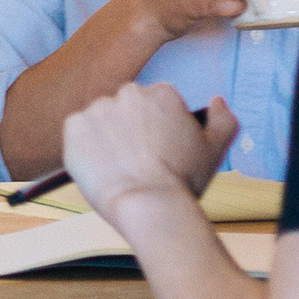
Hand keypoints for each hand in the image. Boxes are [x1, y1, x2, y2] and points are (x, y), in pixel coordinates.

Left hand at [62, 84, 237, 220]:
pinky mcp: (75, 126)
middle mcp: (129, 93)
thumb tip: (216, 101)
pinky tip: (99, 166)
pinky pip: (77, 131)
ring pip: (101, 120)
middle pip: (127, 109)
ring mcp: (99, 108)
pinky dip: (84, 146)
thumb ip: (224, 119)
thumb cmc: (183, 180)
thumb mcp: (216, 149)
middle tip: (137, 160)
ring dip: (106, 137)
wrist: (148, 205)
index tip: (157, 151)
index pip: (155, 104)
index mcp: (162, 93)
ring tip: (118, 166)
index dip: (156, 130)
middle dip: (130, 129)